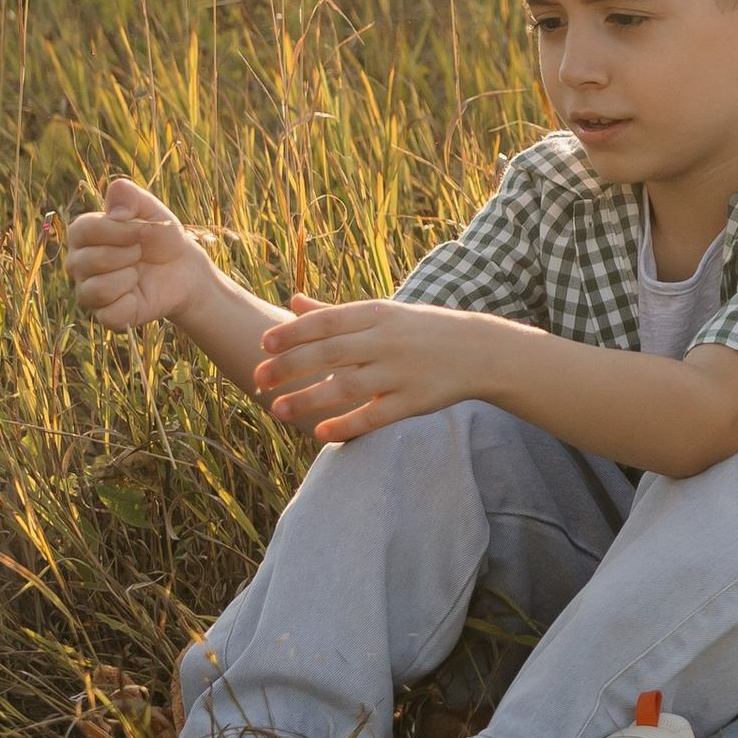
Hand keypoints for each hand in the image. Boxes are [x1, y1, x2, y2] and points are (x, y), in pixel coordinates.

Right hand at [65, 177, 215, 333]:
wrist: (182, 269)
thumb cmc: (160, 237)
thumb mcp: (151, 209)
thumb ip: (130, 196)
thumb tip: (116, 213)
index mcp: (82, 234)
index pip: (84, 230)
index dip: (118, 231)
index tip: (144, 230)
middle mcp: (77, 264)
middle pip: (91, 261)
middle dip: (128, 255)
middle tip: (141, 254)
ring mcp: (87, 291)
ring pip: (97, 290)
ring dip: (129, 278)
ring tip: (138, 273)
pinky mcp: (104, 316)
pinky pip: (109, 314)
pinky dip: (131, 303)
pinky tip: (137, 294)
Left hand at [251, 293, 485, 444]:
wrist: (479, 350)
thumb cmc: (421, 330)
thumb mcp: (381, 314)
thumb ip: (334, 312)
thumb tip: (292, 303)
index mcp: (376, 315)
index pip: (326, 322)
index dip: (292, 333)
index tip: (262, 345)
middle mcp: (386, 341)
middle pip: (329, 353)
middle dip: (290, 367)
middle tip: (257, 380)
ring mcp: (401, 372)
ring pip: (347, 387)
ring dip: (309, 400)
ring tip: (278, 411)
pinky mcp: (415, 401)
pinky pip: (376, 415)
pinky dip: (348, 424)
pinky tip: (321, 434)